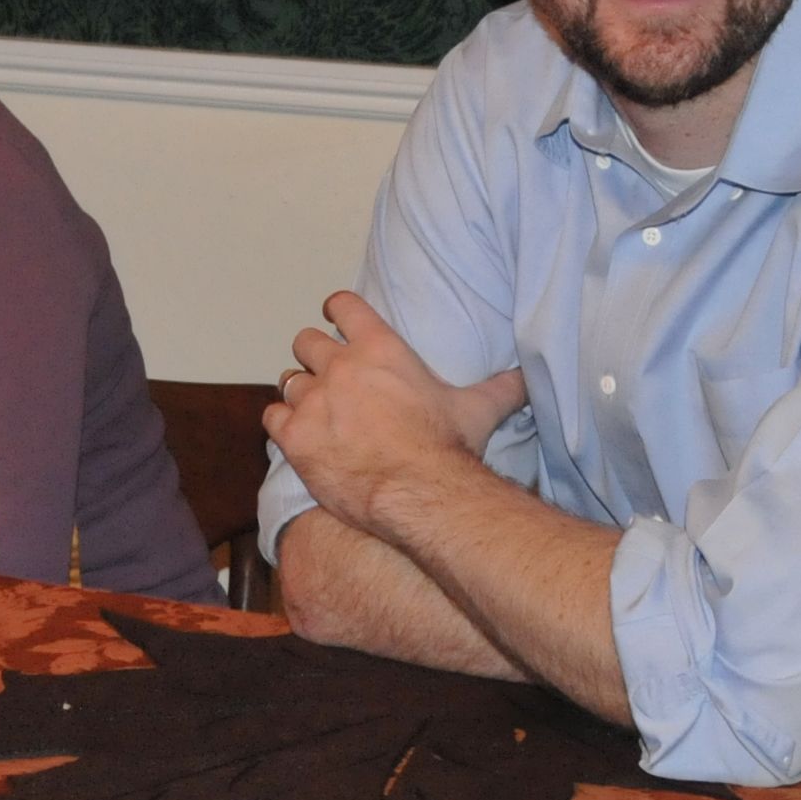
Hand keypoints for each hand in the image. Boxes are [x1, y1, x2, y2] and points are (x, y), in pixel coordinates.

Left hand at [261, 293, 525, 526]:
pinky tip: (294, 435)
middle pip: (306, 342)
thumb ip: (502, 387)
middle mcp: (340, 367)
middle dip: (313, 355)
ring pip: (288, 380)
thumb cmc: (448, 447)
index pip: (343, 307)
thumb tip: (528, 379)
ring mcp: (313, 401)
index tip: (333, 315)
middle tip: (324, 374)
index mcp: (380, 348)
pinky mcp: (295, 437)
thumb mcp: (479, 409)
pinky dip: (281, 424)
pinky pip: (272, 417)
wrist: (420, 492)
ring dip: (298, 392)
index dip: (336, 310)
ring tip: (310, 409)